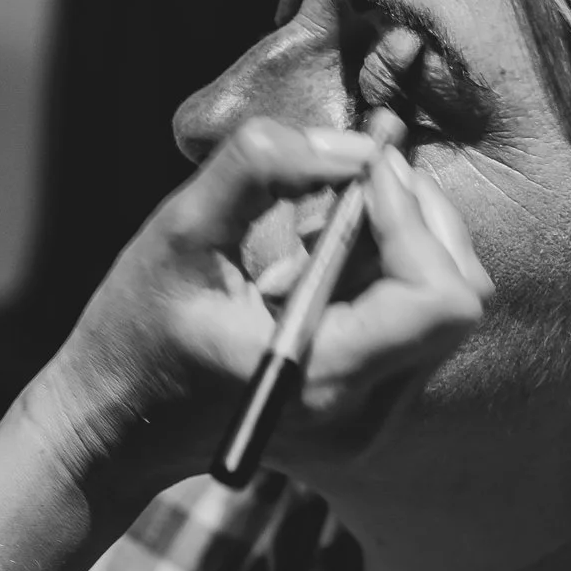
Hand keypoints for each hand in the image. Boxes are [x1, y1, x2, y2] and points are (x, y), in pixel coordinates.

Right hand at [20, 120, 491, 507]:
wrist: (113, 425)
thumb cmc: (133, 334)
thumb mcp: (179, 233)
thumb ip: (260, 169)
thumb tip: (352, 144)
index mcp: (324, 378)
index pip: (438, 297)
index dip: (414, 216)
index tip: (362, 167)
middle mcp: (362, 412)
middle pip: (457, 297)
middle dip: (419, 217)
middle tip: (359, 172)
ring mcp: (368, 419)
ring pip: (441, 306)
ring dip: (401, 240)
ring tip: (320, 221)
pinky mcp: (365, 408)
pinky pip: (410, 323)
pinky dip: (384, 269)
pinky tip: (314, 258)